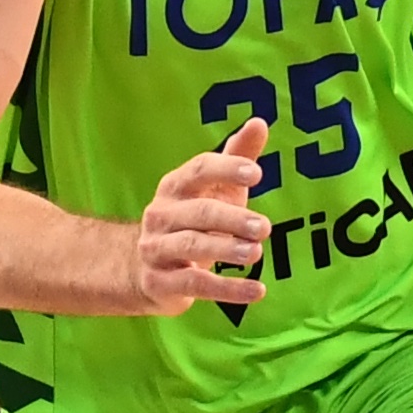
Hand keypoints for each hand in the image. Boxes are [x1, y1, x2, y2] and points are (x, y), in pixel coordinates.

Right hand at [134, 117, 271, 311]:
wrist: (146, 271)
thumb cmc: (192, 223)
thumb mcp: (215, 191)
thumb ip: (236, 157)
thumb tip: (259, 122)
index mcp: (175, 187)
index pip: (198, 170)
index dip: (226, 169)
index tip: (257, 173)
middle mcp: (161, 215)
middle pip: (199, 212)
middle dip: (233, 219)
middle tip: (265, 228)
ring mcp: (156, 249)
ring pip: (192, 246)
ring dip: (225, 249)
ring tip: (256, 254)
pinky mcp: (160, 282)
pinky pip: (195, 284)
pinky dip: (228, 289)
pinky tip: (257, 290)